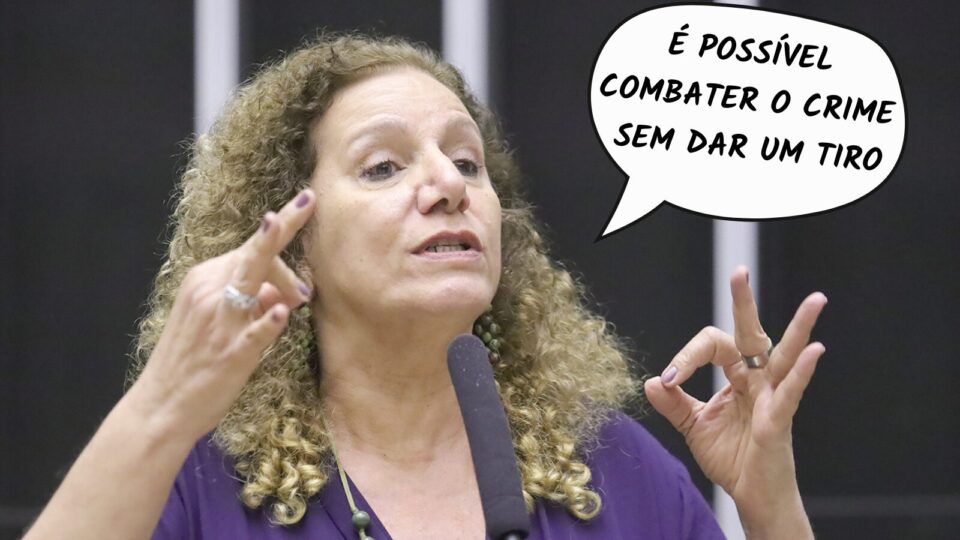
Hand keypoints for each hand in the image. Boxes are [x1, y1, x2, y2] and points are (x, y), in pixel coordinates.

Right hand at [132, 189, 316, 441]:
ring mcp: (220, 322)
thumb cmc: (190, 360)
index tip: (308, 199)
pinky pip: (254, 331)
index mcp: (204, 279)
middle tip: (305, 297)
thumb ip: (248, 297)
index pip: (252, 248)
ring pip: (254, 280)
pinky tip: (281, 312)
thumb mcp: (214, 318)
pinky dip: (268, 320)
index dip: (283, 232)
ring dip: (284, 274)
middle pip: (258, 256)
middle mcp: (210, 292)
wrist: (161, 405)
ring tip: (303, 293)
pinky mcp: (231, 354)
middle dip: (289, 267)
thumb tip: (282, 290)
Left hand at [643, 266, 825, 536]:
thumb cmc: (733, 459)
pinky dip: (803, 371)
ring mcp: (772, 397)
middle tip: (739, 271)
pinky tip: (815, 351)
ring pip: (785, 355)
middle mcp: (758, 380)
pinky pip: (792, 392)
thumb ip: (674, 403)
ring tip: (816, 300)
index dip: (687, 357)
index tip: (668, 378)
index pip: (712, 345)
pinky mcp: (780, 419)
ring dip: (799, 327)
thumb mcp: (695, 426)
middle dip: (744, 302)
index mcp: (737, 377)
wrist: (751, 497)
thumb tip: (651, 381)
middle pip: (751, 334)